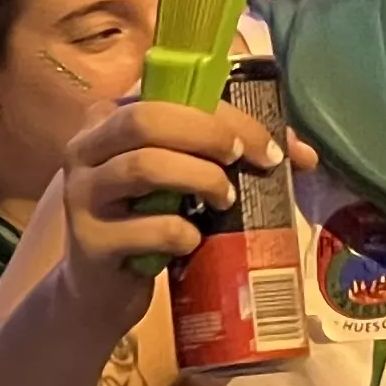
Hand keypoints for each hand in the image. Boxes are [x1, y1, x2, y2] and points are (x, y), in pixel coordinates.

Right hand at [49, 99, 278, 336]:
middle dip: (209, 135)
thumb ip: (225, 155)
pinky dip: (183, 233)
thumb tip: (303, 155)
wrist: (97, 291)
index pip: (165, 94)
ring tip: (225, 200)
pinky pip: (149, 228)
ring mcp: (82, 195)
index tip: (266, 146)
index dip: (223, 113)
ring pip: (144, 166)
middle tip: (243, 161)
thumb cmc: (144, 221)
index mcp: (107, 121)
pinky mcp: (90, 242)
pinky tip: (192, 241)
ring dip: (200, 179)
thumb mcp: (176, 180)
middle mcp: (85, 150)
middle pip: (146, 120)